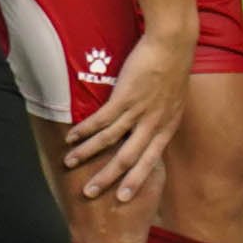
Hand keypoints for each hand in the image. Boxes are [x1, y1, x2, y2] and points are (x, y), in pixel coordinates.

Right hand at [62, 27, 187, 211]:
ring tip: (69, 163)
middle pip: (129, 158)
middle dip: (108, 178)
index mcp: (168, 127)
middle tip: (90, 193)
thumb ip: (158, 118)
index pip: (151, 160)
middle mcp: (155, 123)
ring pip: (110, 140)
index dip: (136, 180)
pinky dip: (84, 130)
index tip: (124, 198)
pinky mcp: (126, 96)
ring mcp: (140, 110)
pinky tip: (71, 138)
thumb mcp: (172, 101)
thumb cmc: (172, 68)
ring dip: (87, 153)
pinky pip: (101, 119)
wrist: (174, 43)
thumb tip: (143, 130)